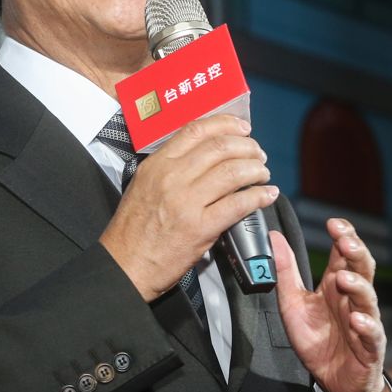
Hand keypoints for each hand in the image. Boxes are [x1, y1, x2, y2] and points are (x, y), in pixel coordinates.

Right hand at [99, 114, 276, 302]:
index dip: (226, 125)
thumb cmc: (133, 231)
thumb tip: (204, 155)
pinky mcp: (200, 228)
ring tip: (263, 174)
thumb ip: (169, 167)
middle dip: (248, 147)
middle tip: (258, 154)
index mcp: (157, 165)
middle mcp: (172, 178)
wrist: (124, 266)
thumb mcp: (143, 186)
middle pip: (221, 148)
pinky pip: (239, 204)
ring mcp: (186, 202)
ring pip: (233, 172)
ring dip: (256, 170)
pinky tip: (267, 195)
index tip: (243, 128)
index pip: (196, 131)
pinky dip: (259, 196)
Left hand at [274, 218, 391, 391]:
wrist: (335, 382)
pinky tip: (357, 320)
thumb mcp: (293, 304)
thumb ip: (286, 272)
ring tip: (344, 278)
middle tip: (345, 240)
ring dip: (358, 286)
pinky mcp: (370, 347)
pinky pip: (372, 334)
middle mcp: (353, 299)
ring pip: (368, 298)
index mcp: (336, 285)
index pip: (345, 253)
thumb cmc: (319, 341)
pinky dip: (366, 325)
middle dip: (356, 252)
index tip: (333, 223)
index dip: (344, 236)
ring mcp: (365, 321)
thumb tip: (273, 238)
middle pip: (362, 268)